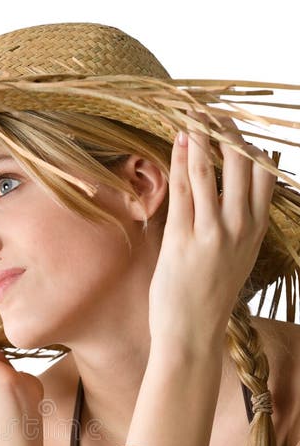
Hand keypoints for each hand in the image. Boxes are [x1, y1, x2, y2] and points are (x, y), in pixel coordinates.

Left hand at [149, 113, 276, 345]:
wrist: (192, 337)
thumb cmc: (207, 299)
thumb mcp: (235, 259)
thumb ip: (238, 227)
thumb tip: (233, 196)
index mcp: (255, 231)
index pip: (264, 174)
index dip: (250, 144)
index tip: (234, 123)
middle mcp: (240, 228)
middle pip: (243, 164)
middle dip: (228, 131)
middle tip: (211, 108)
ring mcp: (214, 233)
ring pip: (213, 170)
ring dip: (203, 136)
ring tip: (192, 112)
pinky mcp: (185, 240)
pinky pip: (186, 189)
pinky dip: (184, 160)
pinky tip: (181, 139)